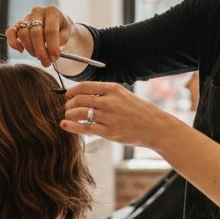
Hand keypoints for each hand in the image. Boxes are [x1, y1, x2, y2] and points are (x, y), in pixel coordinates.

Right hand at [5, 5, 74, 66]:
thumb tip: (50, 54)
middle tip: (46, 62)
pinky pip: (10, 32)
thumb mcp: (66, 33)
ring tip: (39, 56)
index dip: (52, 46)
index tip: (55, 58)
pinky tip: (21, 50)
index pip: (50, 30)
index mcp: (52, 12)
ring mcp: (26, 17)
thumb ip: (60, 42)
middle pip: (35, 33)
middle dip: (41, 51)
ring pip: (23, 34)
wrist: (56, 21)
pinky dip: (13, 43)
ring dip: (30, 49)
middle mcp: (38, 12)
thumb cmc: (61, 28)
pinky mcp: (18, 24)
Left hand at [60, 81, 179, 149]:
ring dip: (69, 114)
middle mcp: (110, 101)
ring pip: (79, 113)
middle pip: (79, 99)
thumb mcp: (124, 95)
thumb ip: (105, 94)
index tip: (68, 95)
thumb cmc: (139, 111)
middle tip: (67, 108)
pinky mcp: (109, 132)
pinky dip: (72, 126)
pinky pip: (85, 128)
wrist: (155, 126)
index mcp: (113, 89)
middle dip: (69, 104)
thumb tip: (83, 94)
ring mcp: (109, 117)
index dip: (71, 91)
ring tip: (68, 116)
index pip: (84, 86)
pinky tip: (65, 125)